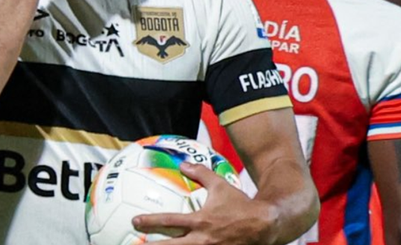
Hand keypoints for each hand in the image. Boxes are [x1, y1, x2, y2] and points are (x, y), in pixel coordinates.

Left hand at [133, 162, 277, 244]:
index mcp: (200, 221)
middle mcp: (203, 240)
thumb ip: (201, 174)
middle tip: (133, 244)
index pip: (170, 221)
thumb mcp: (221, 186)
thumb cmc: (241, 205)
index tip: (135, 222)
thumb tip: (184, 163)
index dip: (150, 222)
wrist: (266, 225)